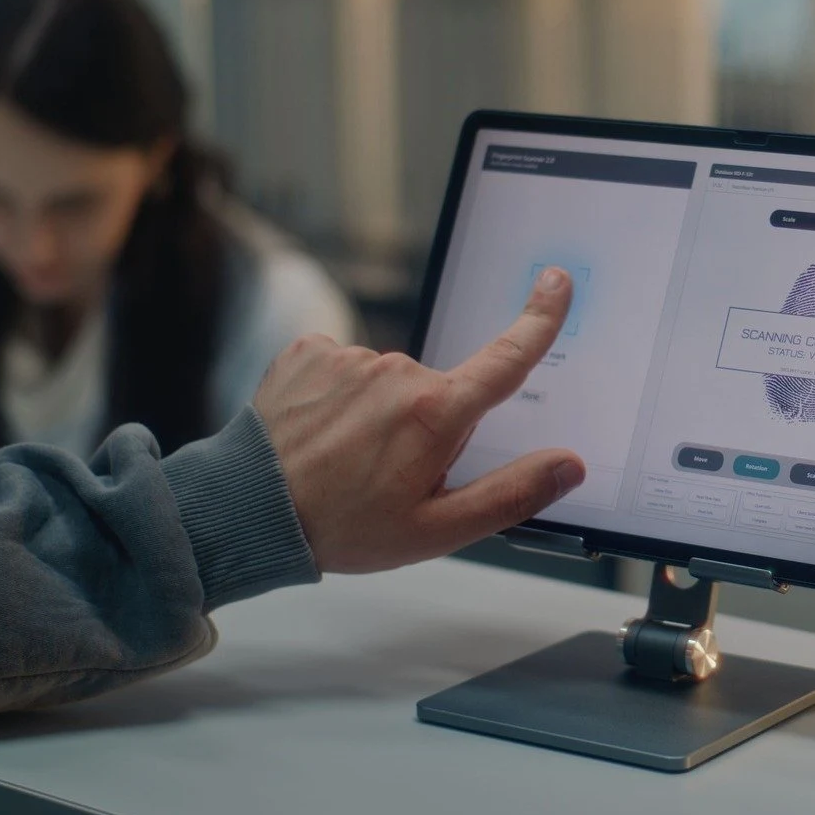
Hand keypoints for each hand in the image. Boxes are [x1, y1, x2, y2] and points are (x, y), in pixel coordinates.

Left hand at [253, 267, 585, 572]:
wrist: (247, 511)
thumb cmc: (342, 526)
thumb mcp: (437, 531)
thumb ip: (511, 495)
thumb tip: (568, 466)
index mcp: (435, 413)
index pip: (505, 359)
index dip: (539, 320)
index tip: (555, 284)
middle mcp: (396, 371)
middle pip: (441, 391)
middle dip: (429, 427)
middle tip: (389, 476)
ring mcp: (350, 357)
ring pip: (391, 383)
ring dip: (380, 415)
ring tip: (345, 461)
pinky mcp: (310, 350)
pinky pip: (347, 369)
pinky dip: (342, 398)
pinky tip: (320, 433)